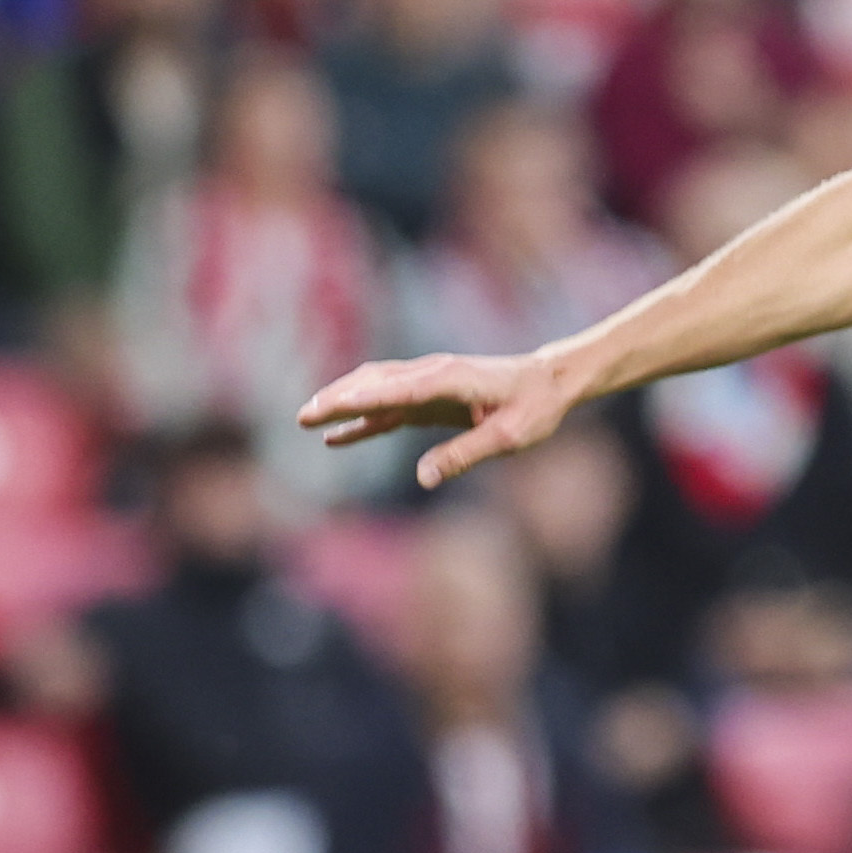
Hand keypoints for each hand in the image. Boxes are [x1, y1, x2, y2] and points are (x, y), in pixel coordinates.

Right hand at [297, 348, 580, 487]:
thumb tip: (425, 478)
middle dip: (338, 398)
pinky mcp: (428, 396)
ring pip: (374, 390)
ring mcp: (427, 383)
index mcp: (450, 379)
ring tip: (307, 419)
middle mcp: (432, 374)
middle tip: (303, 416)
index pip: (400, 389)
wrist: (548, 381)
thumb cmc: (534, 407)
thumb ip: (465, 454)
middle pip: (375, 383)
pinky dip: (361, 419)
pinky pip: (386, 407)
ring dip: (341, 402)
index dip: (366, 399)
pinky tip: (336, 437)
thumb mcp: (508, 437)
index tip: (333, 406)